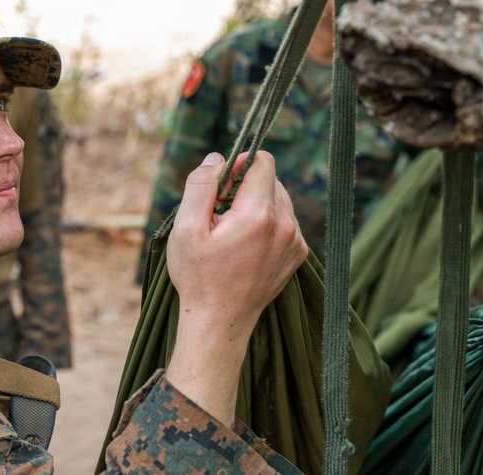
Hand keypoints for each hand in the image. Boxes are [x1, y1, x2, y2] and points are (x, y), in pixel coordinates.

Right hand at [165, 151, 306, 424]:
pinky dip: (267, 223)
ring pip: (280, 201)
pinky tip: (246, 243)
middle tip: (220, 210)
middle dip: (246, 185)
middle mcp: (284, 226)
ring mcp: (294, 242)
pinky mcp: (296, 255)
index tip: (223, 181)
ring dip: (257, 204)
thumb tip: (216, 160)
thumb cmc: (198, 277)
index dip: (240, 162)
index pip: (263, 162)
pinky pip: (285, 222)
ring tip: (231, 229)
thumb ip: (200, 186)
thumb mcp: (186, 229)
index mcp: (258, 215)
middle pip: (272, 180)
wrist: (219, 323)